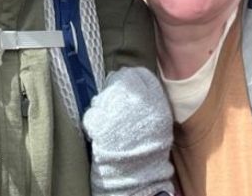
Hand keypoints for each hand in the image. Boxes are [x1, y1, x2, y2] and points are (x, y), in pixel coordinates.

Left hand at [82, 67, 174, 195]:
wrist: (139, 176)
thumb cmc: (150, 149)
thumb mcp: (160, 120)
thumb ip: (150, 98)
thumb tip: (134, 78)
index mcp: (155, 101)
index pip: (141, 74)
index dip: (132, 78)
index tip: (127, 83)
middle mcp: (137, 102)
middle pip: (119, 81)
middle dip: (114, 89)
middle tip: (114, 102)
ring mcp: (117, 112)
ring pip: (102, 96)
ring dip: (102, 105)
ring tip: (108, 120)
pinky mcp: (100, 124)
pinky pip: (91, 114)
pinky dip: (92, 121)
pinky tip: (99, 130)